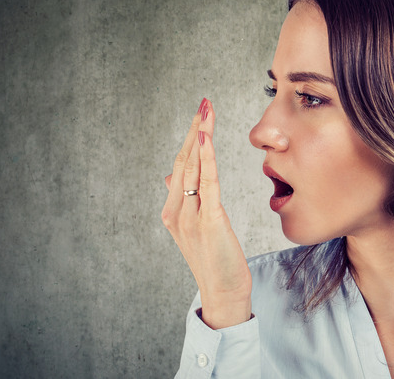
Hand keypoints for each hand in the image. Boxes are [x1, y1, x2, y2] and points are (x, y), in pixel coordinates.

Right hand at [162, 98, 251, 328]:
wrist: (224, 292)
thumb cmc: (216, 259)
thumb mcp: (196, 227)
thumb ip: (183, 200)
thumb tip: (169, 175)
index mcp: (172, 211)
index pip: (181, 165)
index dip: (191, 138)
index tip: (200, 114)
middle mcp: (176, 211)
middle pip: (184, 160)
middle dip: (195, 128)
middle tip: (204, 101)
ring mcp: (189, 216)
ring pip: (192, 167)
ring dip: (200, 135)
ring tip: (206, 109)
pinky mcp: (208, 221)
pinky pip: (206, 183)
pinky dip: (205, 157)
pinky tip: (206, 136)